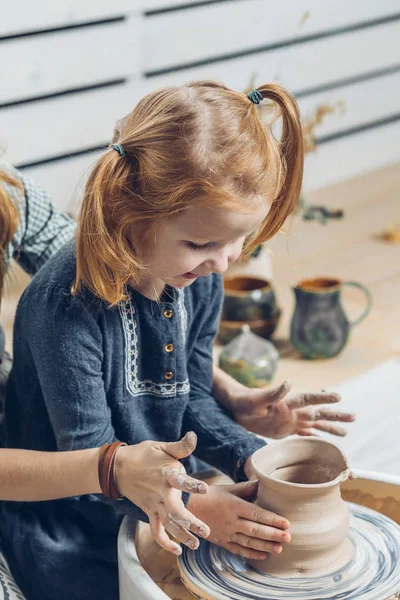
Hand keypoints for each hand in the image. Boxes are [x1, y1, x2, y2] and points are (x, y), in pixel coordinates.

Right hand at [115, 431, 209, 554]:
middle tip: (205, 531)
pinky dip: (164, 542)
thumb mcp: (161, 447)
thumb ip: (180, 447)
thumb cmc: (143, 454)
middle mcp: (160, 493)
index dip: (191, 484)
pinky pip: (155, 530)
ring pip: (168, 524)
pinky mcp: (149, 511)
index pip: (179, 480)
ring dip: (181, 535)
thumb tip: (193, 436)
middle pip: (175, 511)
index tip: (204, 488)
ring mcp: (153, 504)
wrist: (117, 467)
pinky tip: (177, 550)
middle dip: (190, 522)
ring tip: (195, 545)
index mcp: (166, 474)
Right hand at [187, 481, 289, 559]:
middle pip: (255, 530)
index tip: (286, 523)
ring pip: (248, 542)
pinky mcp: (222, 541)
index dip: (272, 519)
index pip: (256, 513)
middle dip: (273, 535)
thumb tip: (263, 482)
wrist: (187, 508)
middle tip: (288, 537)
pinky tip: (263, 555)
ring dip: (265, 546)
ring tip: (279, 549)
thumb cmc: (210, 495)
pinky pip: (238, 550)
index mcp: (234, 506)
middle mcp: (231, 521)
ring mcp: (226, 533)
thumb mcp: (228, 488)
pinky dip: (251, 554)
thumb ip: (247, 488)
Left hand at [229, 381, 354, 438]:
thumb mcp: (256, 399)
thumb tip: (289, 383)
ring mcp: (291, 420)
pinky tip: (326, 443)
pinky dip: (316, 438)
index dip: (323, 398)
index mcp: (287, 403)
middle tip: (354, 416)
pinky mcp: (285, 429)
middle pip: (318, 412)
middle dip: (335, 414)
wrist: (236, 408)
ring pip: (315, 424)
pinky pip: (304, 434)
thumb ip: (273, 393)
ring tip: (347, 431)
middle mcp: (293, 411)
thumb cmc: (245, 402)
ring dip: (330, 427)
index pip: (309, 399)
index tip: (339, 397)